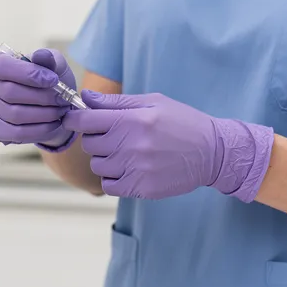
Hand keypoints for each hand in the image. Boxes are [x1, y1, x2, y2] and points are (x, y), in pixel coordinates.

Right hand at [0, 48, 78, 150]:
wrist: (47, 104)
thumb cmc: (46, 79)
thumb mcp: (52, 64)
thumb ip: (48, 58)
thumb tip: (41, 56)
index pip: (2, 67)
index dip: (29, 74)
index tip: (53, 80)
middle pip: (9, 92)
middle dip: (41, 96)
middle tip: (62, 99)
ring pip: (14, 115)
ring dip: (43, 114)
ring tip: (60, 111)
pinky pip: (16, 133)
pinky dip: (39, 129)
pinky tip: (53, 124)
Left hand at [63, 91, 274, 200]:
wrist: (212, 152)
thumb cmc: (182, 122)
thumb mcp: (153, 102)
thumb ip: (116, 102)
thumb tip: (85, 98)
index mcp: (132, 120)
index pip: (84, 121)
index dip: (75, 119)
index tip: (76, 120)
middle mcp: (131, 145)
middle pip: (89, 144)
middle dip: (97, 138)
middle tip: (116, 135)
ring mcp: (136, 169)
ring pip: (98, 166)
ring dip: (106, 159)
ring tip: (127, 153)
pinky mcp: (141, 188)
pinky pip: (109, 185)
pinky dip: (113, 178)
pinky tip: (129, 169)